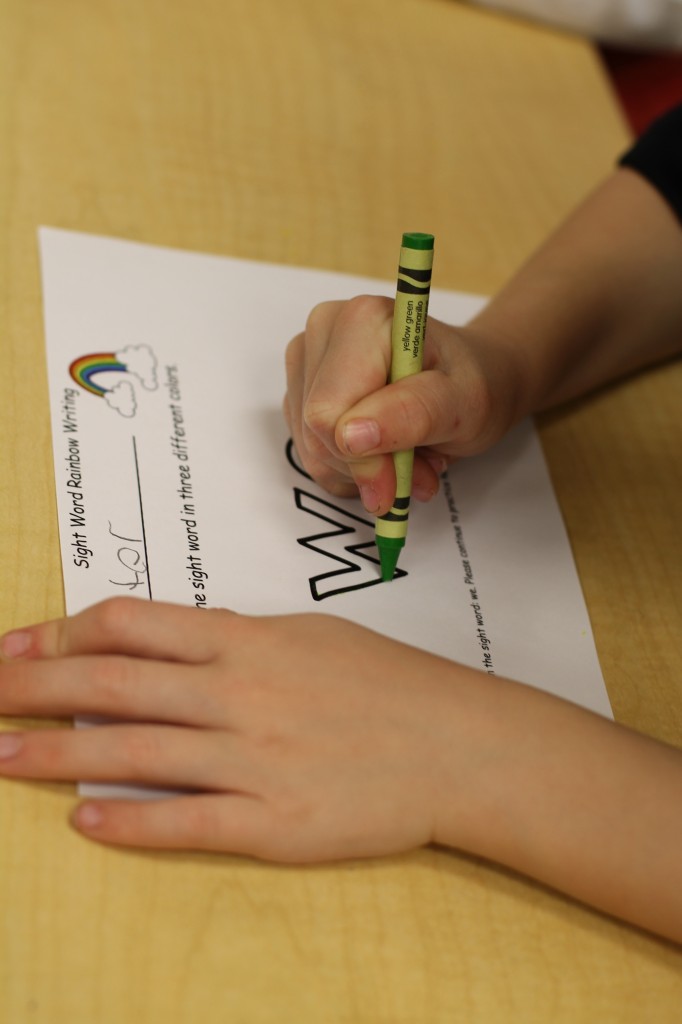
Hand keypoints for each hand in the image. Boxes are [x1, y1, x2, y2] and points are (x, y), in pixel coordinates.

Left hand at [0, 597, 469, 859]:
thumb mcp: (309, 637)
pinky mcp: (274, 820)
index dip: (62, 634)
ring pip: (133, 752)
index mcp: (248, 639)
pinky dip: (130, 822)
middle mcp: (240, 691)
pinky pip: (186, 820)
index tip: (16, 646)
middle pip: (112, 683)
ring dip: (56, 754)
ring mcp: (254, 758)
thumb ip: (236, 641)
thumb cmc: (390, 684)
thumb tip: (170, 646)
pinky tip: (83, 823)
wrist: (459, 744)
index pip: (133, 626)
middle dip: (31, 687)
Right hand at [283, 295, 522, 514]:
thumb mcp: (465, 403)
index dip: (363, 460)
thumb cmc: (474, 384)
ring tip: (411, 460)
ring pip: (310, 447)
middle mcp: (326, 328)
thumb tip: (351, 436)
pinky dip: (350, 469)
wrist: (476, 376)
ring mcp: (309, 356)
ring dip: (362, 473)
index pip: (328, 414)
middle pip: (315, 431)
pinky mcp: (303, 386)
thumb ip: (412, 414)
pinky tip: (385, 454)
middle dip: (367, 468)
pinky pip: (310, 449)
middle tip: (419, 471)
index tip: (402, 480)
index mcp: (362, 320)